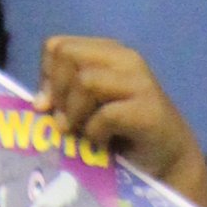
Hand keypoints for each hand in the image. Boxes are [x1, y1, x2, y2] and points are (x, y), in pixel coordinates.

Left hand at [40, 34, 206, 201]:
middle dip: (59, 93)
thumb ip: (64, 96)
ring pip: (85, 81)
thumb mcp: (88, 108)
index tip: (52, 105)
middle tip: (66, 122)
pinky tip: (102, 143)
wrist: (168, 160)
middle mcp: (124, 59)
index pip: (58, 46)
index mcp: (107, 52)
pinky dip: (95, 133)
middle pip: (68, 56)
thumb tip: (39, 103)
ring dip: (75, 114)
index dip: (47, 76)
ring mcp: (139, 82)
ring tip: (83, 134)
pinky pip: (106, 114)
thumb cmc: (123, 134)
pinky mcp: (148, 110)